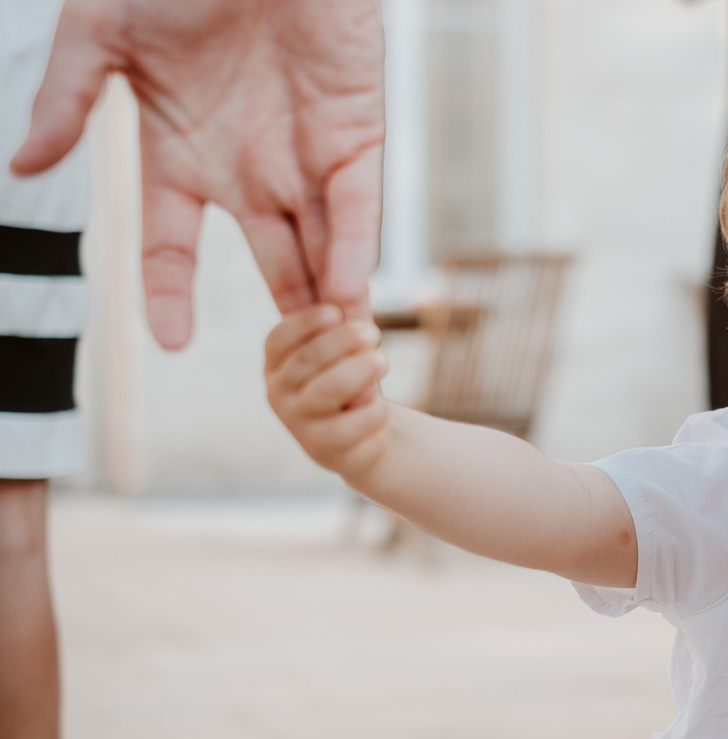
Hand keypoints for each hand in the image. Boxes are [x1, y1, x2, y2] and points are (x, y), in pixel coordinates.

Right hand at [10, 0, 384, 348]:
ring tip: (329, 356)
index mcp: (180, 152)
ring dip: (323, 299)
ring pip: (317, 244)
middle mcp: (245, 166)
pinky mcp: (354, 132)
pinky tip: (348, 294)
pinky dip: (352, 248)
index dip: (168, 292)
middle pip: (264, 259)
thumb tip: (22, 168)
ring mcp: (302, 153)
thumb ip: (67, 99)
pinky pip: (356, 204)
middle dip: (278, 313)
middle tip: (288, 378)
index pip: (171, 243)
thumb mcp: (101, 34)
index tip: (166, 343)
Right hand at [265, 305, 388, 479]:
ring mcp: (299, 423)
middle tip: (373, 333)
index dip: (306, 323)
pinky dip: (374, 409)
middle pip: (307, 360)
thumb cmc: (347, 381)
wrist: (358, 436)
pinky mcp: (324, 448)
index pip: (279, 339)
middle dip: (342, 341)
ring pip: (328, 390)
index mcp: (276, 364)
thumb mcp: (339, 356)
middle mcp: (279, 393)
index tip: (335, 312)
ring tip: (382, 361)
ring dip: (359, 371)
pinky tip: (381, 407)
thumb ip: (340, 340)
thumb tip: (358, 328)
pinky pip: (353, 423)